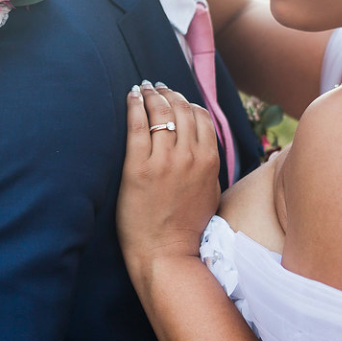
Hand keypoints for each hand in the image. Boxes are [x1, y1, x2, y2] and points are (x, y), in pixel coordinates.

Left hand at [116, 84, 221, 277]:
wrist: (166, 253)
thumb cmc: (187, 227)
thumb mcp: (210, 192)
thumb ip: (209, 165)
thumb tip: (204, 144)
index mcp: (210, 161)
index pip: (201, 117)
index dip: (188, 102)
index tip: (176, 97)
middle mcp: (190, 156)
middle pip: (181, 110)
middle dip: (169, 93)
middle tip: (157, 87)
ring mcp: (164, 161)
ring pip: (160, 113)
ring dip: (151, 95)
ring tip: (144, 88)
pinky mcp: (138, 167)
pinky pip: (137, 125)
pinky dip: (135, 105)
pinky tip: (131, 96)